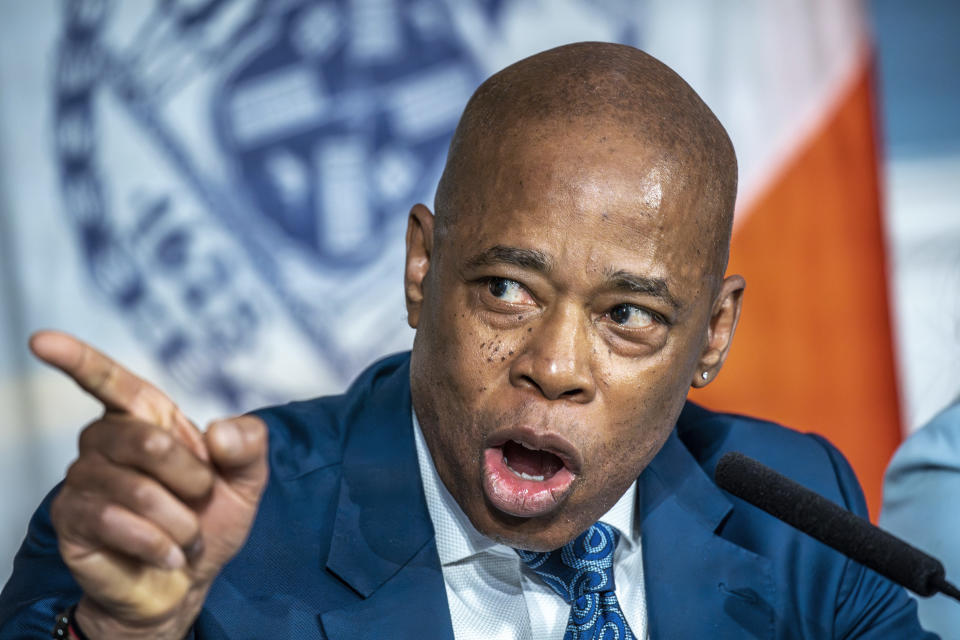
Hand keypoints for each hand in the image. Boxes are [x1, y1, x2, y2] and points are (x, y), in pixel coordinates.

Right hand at [31, 331, 267, 638]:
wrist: (190, 581)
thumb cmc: (211, 519)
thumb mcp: (247, 480)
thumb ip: (249, 445)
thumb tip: (219, 431)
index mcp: (147, 418)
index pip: (110, 380)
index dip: (78, 359)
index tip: (42, 339)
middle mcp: (105, 440)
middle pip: (148, 441)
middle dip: (192, 479)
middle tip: (200, 501)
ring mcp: (83, 479)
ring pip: (136, 489)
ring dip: (179, 521)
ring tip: (185, 536)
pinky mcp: (72, 519)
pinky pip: (117, 523)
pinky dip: (157, 544)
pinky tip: (168, 555)